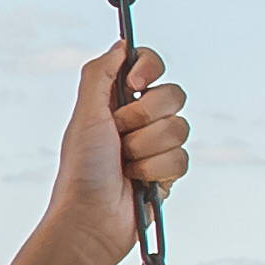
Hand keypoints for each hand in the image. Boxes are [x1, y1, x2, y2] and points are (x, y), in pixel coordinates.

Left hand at [0, 42, 188, 264]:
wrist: (90, 220)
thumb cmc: (81, 171)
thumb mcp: (84, 116)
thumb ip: (99, 75)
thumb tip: (120, 45)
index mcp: (116, 102)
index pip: (149, 65)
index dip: (149, 68)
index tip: (134, 84)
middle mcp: (138, 120)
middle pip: (173, 94)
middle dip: (145, 117)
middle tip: (120, 136)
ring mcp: (155, 147)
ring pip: (181, 128)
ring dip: (148, 148)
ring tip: (126, 165)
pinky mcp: (167, 173)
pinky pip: (183, 158)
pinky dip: (158, 171)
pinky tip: (138, 183)